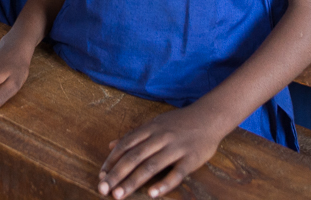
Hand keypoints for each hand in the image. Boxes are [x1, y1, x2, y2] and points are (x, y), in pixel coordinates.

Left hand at [97, 105, 224, 198]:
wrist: (210, 117)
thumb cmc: (179, 123)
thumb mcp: (154, 124)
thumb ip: (133, 135)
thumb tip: (111, 145)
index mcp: (149, 129)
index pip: (125, 146)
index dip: (111, 161)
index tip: (101, 176)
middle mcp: (159, 137)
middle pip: (134, 157)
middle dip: (117, 174)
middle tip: (103, 189)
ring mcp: (175, 148)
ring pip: (150, 166)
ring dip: (132, 181)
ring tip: (119, 194)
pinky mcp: (191, 159)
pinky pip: (176, 173)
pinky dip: (163, 184)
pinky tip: (151, 194)